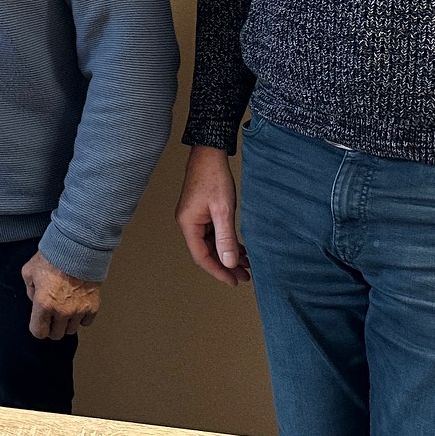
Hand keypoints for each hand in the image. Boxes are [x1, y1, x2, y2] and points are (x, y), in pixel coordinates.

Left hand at [22, 251, 99, 339]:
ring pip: (71, 330)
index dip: (37, 328)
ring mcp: (79, 310)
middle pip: (56, 334)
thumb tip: (35, 300)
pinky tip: (77, 305)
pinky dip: (81, 317)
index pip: (38, 332)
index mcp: (44, 304)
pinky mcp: (93, 307)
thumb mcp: (29, 271)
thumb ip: (30, 290)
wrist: (78, 248)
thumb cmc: (54, 257)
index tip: (39, 323)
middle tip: (52, 315)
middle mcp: (62, 311)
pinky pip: (86, 322)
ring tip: (65, 307)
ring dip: (67, 322)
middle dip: (52, 326)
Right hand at [176, 144, 250, 283]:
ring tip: (246, 265)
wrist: (209, 154)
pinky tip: (240, 248)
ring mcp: (194, 218)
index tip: (234, 281)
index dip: (218, 271)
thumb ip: (226, 238)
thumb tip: (229, 262)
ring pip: (210, 244)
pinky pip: (212, 234)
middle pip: (205, 252)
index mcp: (188, 224)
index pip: (202, 256)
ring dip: (227, 254)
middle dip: (225, 265)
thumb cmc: (213, 177)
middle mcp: (188, 223)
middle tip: (244, 276)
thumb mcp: (223, 210)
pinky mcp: (201, 212)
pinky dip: (225, 242)